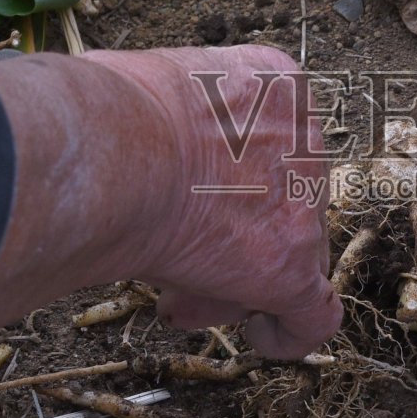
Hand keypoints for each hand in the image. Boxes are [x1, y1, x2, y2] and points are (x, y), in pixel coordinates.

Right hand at [108, 45, 341, 358]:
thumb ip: (167, 112)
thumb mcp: (150, 82)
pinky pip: (314, 315)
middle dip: (228, 237)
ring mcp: (303, 204)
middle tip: (176, 263)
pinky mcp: (291, 266)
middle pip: (277, 203)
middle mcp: (302, 138)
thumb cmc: (102, 109)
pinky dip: (290, 333)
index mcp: (274, 83)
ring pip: (288, 256)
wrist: (113, 149)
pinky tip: (258, 335)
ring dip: (236, 282)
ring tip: (180, 302)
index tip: (185, 201)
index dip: (224, 182)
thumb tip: (130, 127)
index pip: (265, 143)